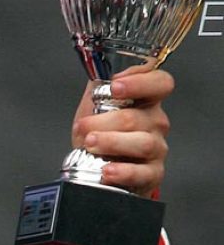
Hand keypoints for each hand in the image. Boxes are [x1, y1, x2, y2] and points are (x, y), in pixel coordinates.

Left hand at [70, 64, 172, 196]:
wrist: (96, 171)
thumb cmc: (100, 137)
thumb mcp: (94, 108)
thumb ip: (98, 87)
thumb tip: (96, 70)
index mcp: (146, 102)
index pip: (160, 83)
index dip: (140, 82)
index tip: (115, 87)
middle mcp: (155, 124)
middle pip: (138, 117)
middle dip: (106, 121)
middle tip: (84, 127)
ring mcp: (156, 149)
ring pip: (143, 143)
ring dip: (112, 143)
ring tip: (90, 145)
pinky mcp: (152, 174)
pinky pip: (142, 173)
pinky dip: (123, 172)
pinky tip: (107, 170)